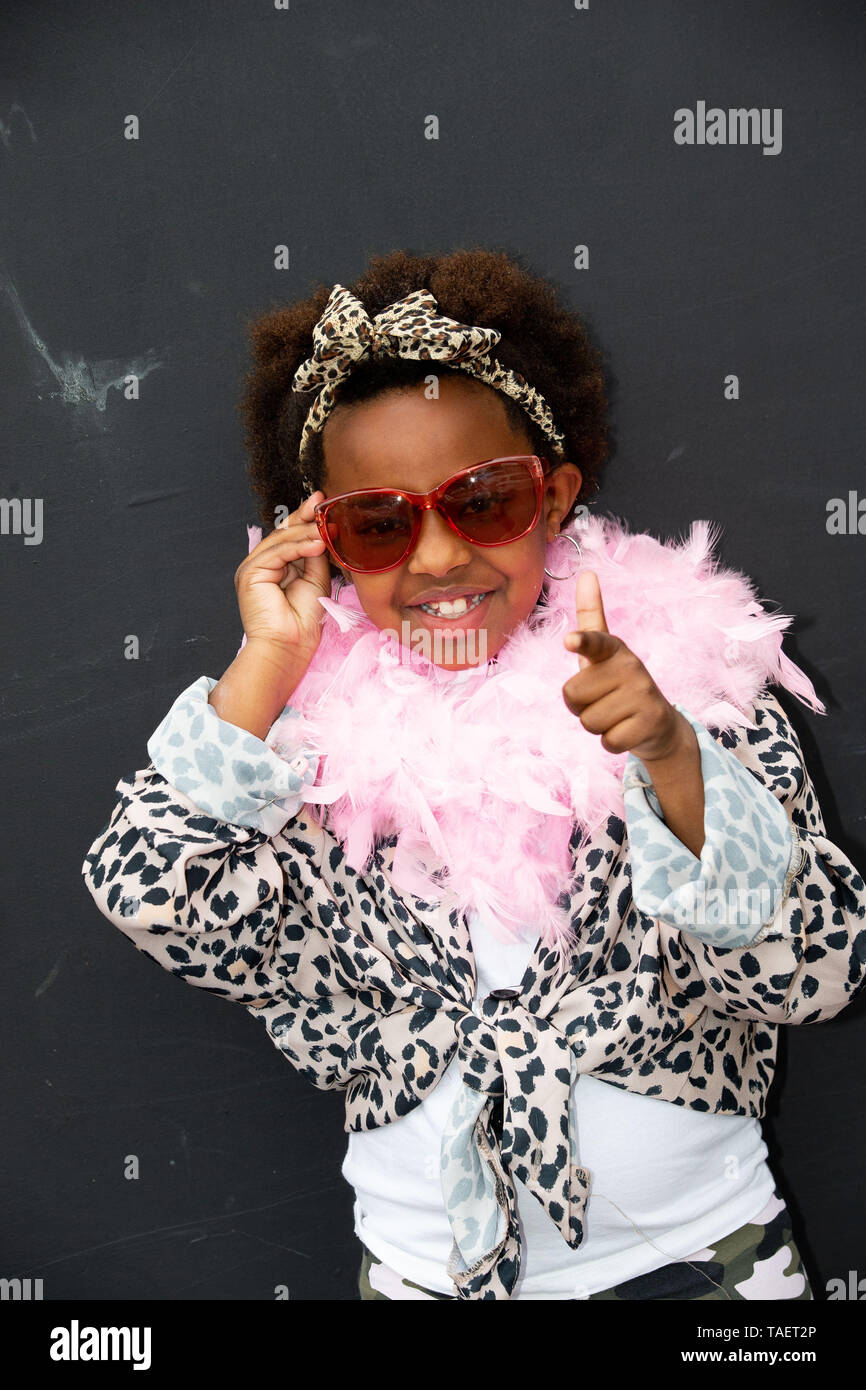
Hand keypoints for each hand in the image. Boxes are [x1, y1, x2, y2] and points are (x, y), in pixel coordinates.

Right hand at [234, 491, 332, 659]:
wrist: (289, 648)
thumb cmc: (303, 622)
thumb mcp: (316, 580)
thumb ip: (316, 556)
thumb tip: (322, 533)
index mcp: (275, 566)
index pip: (290, 536)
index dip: (306, 519)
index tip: (324, 502)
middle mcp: (261, 564)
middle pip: (283, 532)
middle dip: (305, 517)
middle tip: (324, 503)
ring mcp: (253, 567)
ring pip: (281, 540)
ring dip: (307, 532)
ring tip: (328, 528)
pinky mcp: (251, 573)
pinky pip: (277, 552)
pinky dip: (298, 546)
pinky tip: (317, 544)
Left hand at [562, 570, 686, 762]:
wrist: (658, 724)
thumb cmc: (618, 684)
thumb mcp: (602, 654)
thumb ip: (591, 617)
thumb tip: (587, 573)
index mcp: (614, 649)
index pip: (595, 642)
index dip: (581, 642)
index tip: (570, 641)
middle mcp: (631, 666)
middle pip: (572, 695)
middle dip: (580, 707)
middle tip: (602, 702)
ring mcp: (643, 694)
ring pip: (588, 720)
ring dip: (596, 725)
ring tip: (615, 716)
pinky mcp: (650, 721)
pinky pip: (607, 740)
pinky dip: (611, 741)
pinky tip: (626, 731)